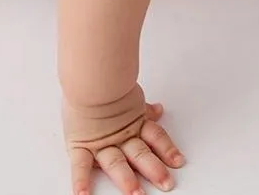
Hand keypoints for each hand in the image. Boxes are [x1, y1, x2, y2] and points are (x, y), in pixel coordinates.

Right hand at [63, 84, 185, 194]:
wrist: (88, 76)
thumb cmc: (105, 81)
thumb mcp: (130, 97)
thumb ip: (143, 109)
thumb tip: (158, 110)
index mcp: (133, 123)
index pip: (155, 137)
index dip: (167, 149)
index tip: (177, 162)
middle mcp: (119, 135)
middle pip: (140, 153)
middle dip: (154, 170)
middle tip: (166, 184)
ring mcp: (101, 142)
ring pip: (117, 163)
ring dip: (127, 180)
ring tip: (136, 194)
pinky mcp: (81, 145)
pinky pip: (80, 165)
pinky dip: (81, 181)